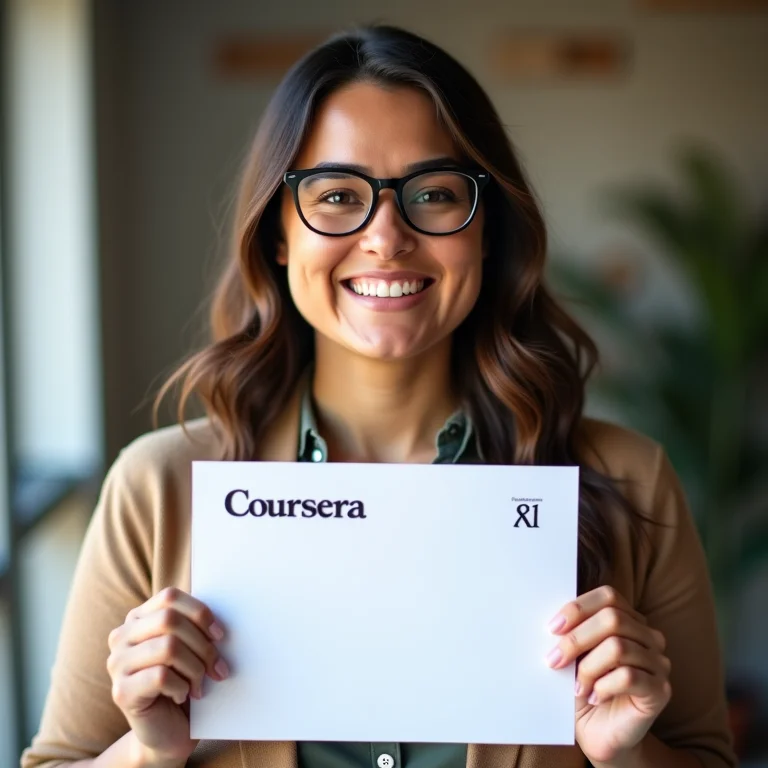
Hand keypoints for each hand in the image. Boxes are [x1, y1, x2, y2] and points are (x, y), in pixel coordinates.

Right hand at [107, 587, 228, 765]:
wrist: (169, 730)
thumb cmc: (184, 681)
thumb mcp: (190, 647)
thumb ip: (195, 626)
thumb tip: (218, 620)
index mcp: (138, 618)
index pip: (169, 597)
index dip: (200, 612)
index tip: (220, 635)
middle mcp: (122, 636)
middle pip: (170, 620)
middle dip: (202, 644)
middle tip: (218, 667)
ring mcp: (117, 664)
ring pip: (168, 647)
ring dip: (195, 668)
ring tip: (200, 684)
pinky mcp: (121, 692)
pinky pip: (160, 676)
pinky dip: (181, 686)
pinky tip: (182, 695)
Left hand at [546, 586, 671, 765]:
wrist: (599, 733)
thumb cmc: (584, 689)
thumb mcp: (574, 657)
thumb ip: (570, 634)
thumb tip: (552, 622)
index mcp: (628, 620)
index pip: (608, 596)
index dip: (579, 608)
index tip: (552, 628)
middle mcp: (649, 637)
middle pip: (612, 619)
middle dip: (576, 639)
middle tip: (554, 660)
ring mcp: (659, 662)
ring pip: (618, 648)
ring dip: (587, 668)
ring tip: (576, 688)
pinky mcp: (661, 690)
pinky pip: (629, 677)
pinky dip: (603, 686)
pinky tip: (594, 697)